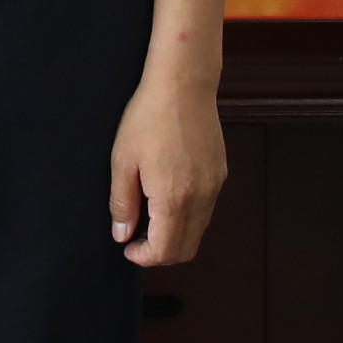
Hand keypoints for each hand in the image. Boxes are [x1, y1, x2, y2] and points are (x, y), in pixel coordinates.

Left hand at [109, 62, 226, 264]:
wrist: (183, 84)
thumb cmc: (149, 117)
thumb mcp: (123, 160)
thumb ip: (122, 203)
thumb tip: (122, 234)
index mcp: (173, 198)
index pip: (165, 251)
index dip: (144, 258)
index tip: (128, 248)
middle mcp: (200, 198)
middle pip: (186, 249)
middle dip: (161, 254)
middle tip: (138, 239)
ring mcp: (214, 186)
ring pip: (199, 232)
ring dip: (175, 236)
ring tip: (151, 217)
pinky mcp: (220, 174)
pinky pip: (206, 210)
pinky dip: (188, 217)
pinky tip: (168, 197)